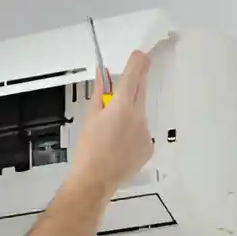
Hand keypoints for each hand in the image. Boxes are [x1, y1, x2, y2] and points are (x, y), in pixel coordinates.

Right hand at [68, 50, 153, 190]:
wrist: (94, 180)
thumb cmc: (87, 149)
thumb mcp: (90, 116)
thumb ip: (100, 92)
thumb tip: (104, 74)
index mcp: (122, 106)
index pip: (135, 75)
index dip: (138, 62)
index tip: (139, 55)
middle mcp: (139, 117)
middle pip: (141, 90)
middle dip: (135, 83)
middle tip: (129, 78)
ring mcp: (146, 132)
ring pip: (141, 113)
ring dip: (131, 113)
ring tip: (113, 131)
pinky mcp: (149, 146)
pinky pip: (143, 132)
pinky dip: (134, 133)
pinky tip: (119, 144)